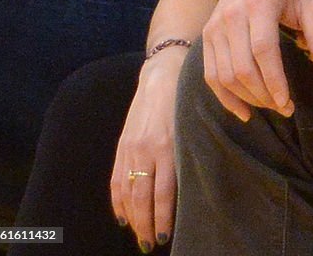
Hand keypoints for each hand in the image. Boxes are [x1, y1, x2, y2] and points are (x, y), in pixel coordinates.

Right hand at [111, 50, 185, 250]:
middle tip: (151, 244)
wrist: (161, 73)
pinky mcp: (122, 144)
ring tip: (140, 236)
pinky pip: (116, 179)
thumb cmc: (185, 100)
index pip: (164, 192)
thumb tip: (196, 185)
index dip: (163, 217)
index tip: (167, 236)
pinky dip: (118, 201)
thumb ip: (190, 153)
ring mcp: (131, 148)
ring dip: (132, 218)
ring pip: (128, 192)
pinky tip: (122, 216)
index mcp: (167, 145)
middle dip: (146, 225)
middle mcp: (146, 149)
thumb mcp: (192, 125)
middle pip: (143, 197)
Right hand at [201, 0, 312, 119]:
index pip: (263, 50)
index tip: (288, 103)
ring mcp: (215, 25)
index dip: (274, 80)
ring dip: (246, 98)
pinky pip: (209, 73)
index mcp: (259, 2)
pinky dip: (224, 96)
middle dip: (263, 95)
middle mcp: (232, 14)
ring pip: (224, 74)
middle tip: (285, 108)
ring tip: (271, 106)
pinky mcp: (208, 34)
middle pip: (241, 67)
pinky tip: (243, 111)